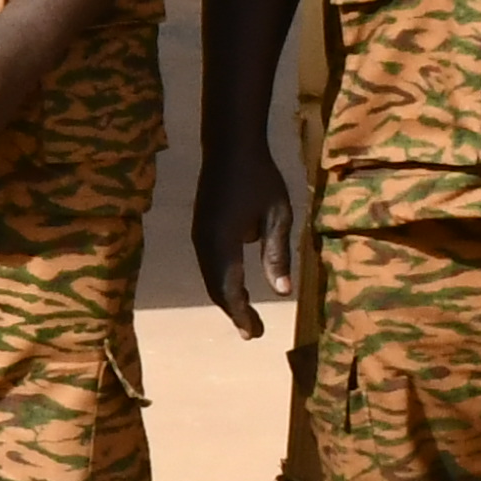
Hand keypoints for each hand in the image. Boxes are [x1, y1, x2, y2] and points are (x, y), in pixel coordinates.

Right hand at [192, 134, 294, 341]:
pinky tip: (236, 287)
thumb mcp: (277, 216)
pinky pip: (209, 265)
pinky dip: (222, 282)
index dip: (241, 313)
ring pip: (210, 277)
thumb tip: (282, 292)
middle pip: (215, 287)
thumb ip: (277, 255)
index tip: (255, 334)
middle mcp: (204, 243)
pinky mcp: (201, 229)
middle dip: (234, 311)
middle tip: (254, 332)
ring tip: (246, 315)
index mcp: (222, 242)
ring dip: (227, 298)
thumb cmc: (260, 177)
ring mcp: (199, 235)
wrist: (229, 146)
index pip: (229, 288)